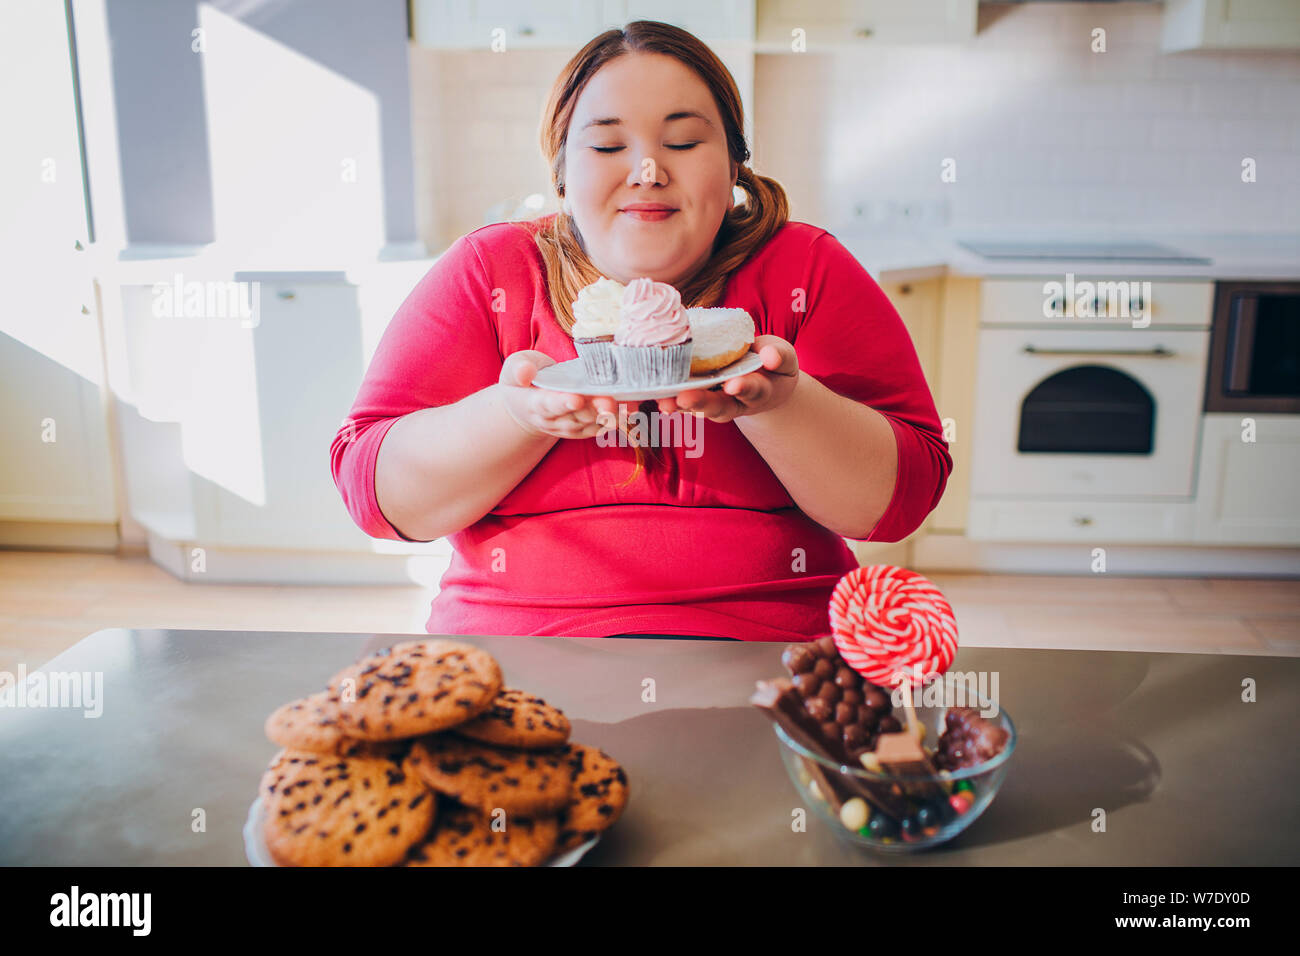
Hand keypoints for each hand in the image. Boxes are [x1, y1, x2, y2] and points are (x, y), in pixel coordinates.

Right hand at [499, 350, 619, 439]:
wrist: (528, 403)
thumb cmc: (523, 380)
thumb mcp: (514, 368)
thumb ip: (519, 369)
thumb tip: (525, 372)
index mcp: (533, 404)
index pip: (548, 405)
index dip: (562, 403)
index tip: (576, 399)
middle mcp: (552, 421)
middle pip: (576, 415)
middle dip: (594, 408)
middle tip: (610, 399)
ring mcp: (569, 427)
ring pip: (592, 422)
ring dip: (610, 414)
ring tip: (626, 403)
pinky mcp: (584, 429)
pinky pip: (602, 425)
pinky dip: (617, 418)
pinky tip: (631, 408)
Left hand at [651, 335, 799, 422]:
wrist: (764, 378)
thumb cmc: (773, 364)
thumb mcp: (783, 357)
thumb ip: (778, 356)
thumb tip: (769, 355)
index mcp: (758, 392)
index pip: (752, 390)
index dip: (744, 387)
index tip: (734, 384)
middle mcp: (734, 401)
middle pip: (718, 406)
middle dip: (701, 403)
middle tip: (685, 399)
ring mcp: (714, 399)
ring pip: (696, 406)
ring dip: (679, 405)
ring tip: (664, 402)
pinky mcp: (697, 392)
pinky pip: (682, 396)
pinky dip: (668, 395)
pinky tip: (653, 390)